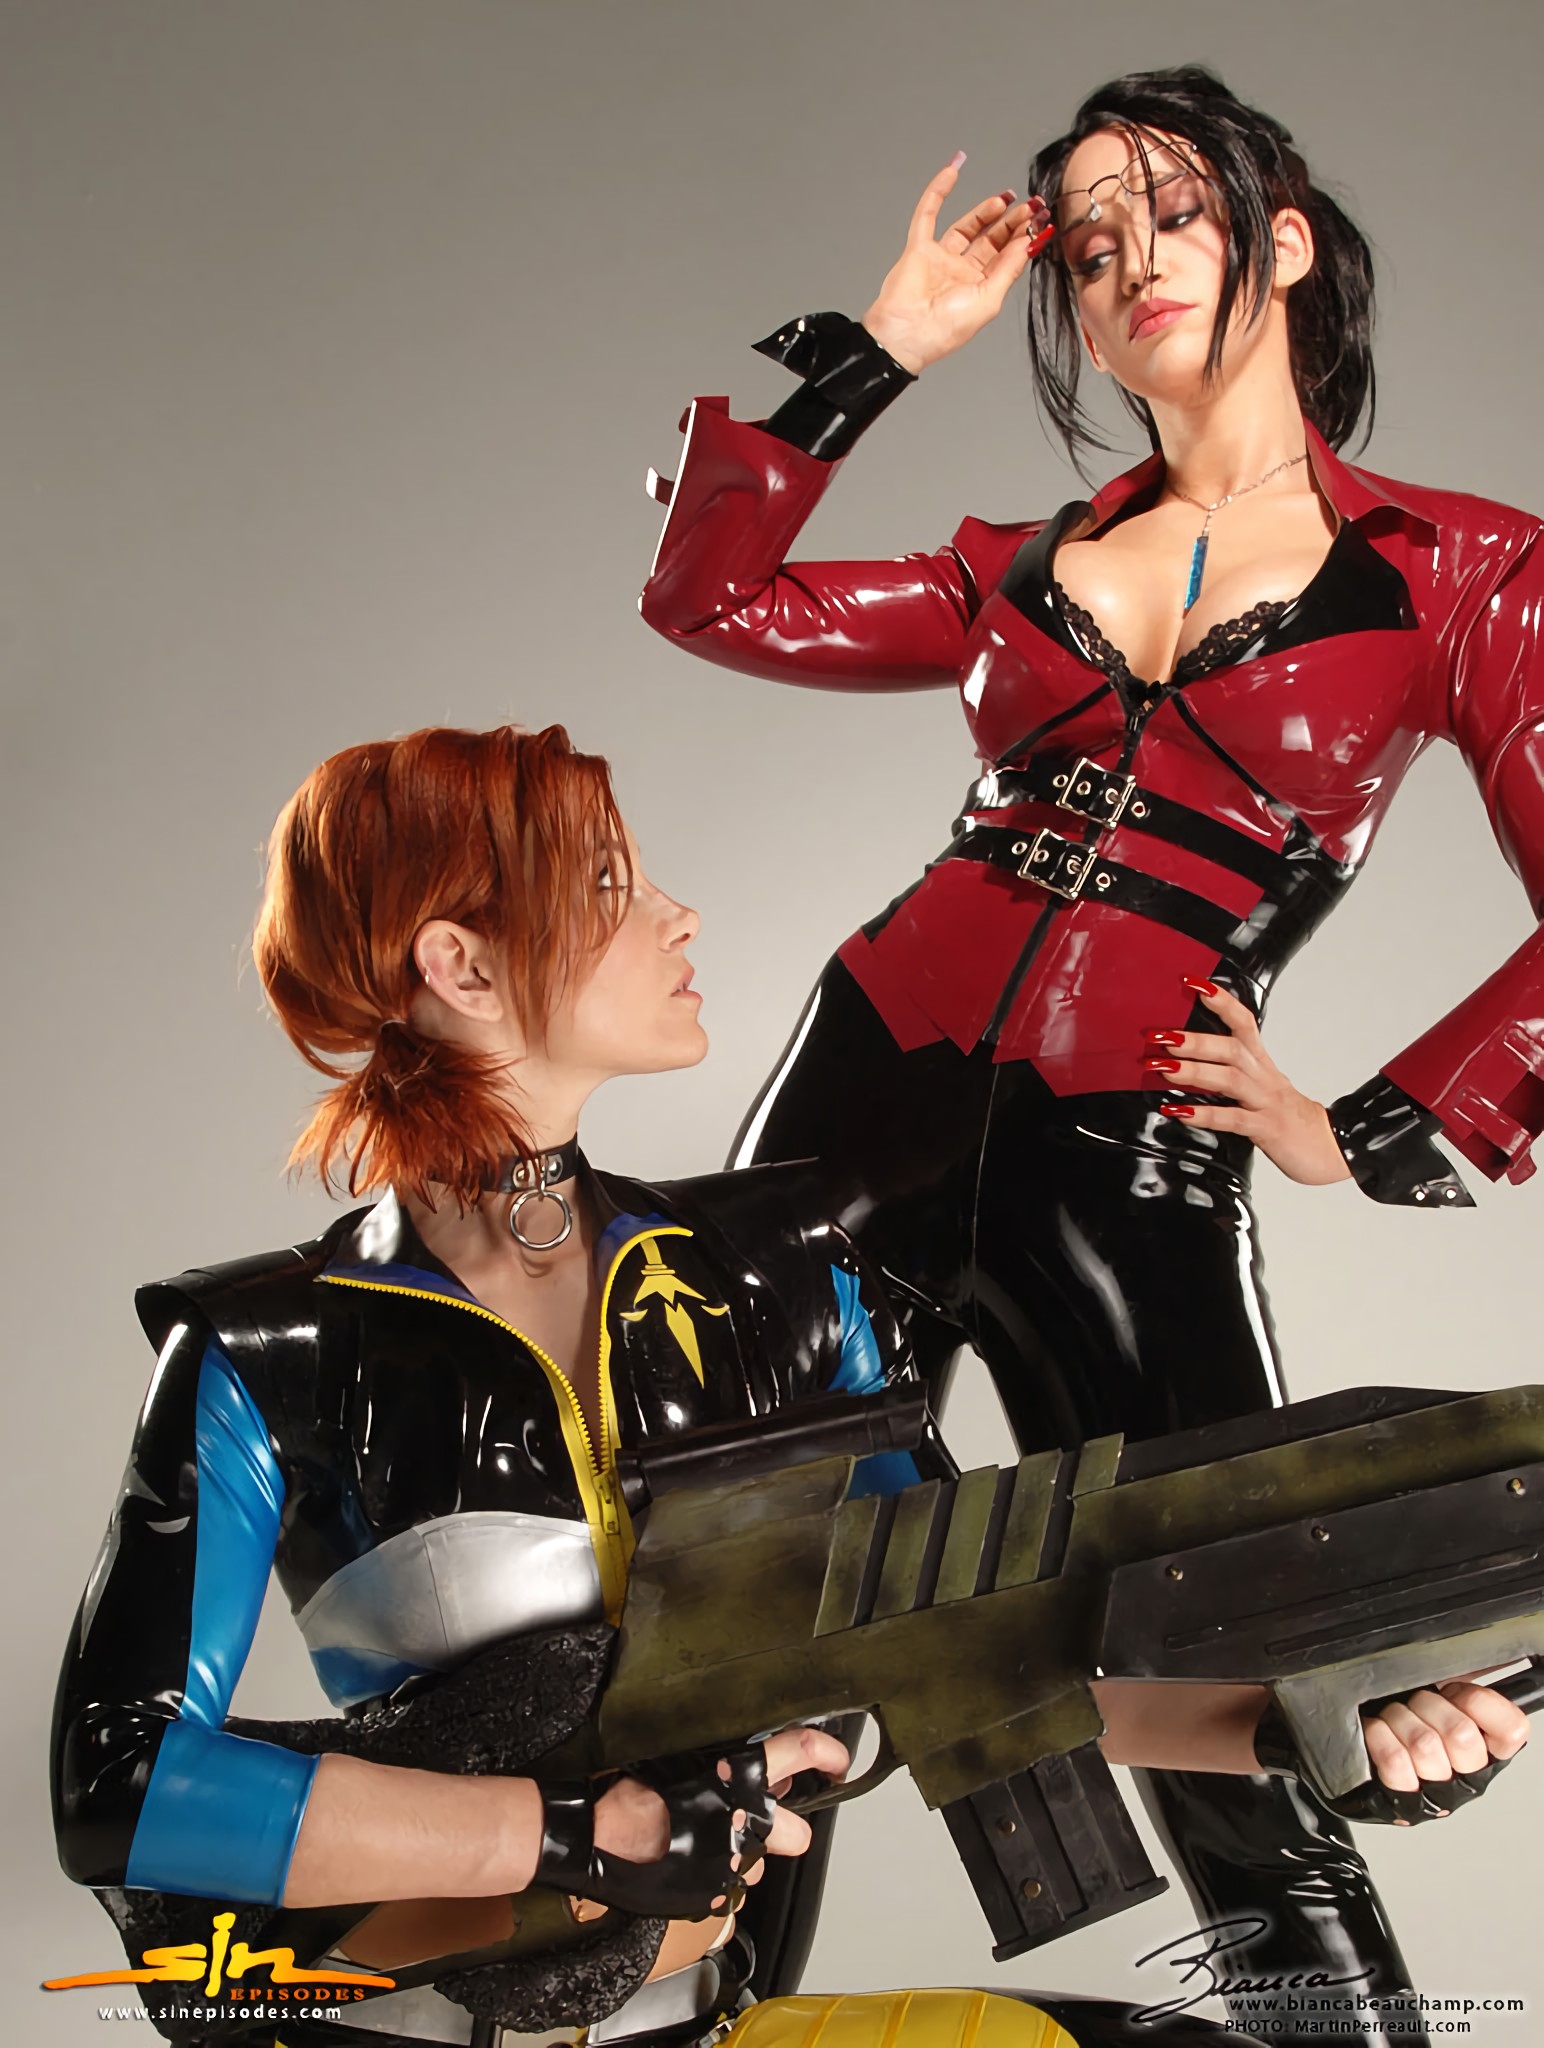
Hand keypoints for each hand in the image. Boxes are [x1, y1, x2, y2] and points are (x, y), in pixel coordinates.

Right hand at [592, 1725, 847, 1875]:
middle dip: (785, 1829)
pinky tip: (690, 1861)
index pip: (803, 1752)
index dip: (828, 1755)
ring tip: (706, 1840)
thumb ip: (726, 1758)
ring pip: (759, 1865)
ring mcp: (731, 1865)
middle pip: (798, 1832)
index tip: (836, 1763)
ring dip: (743, 1854)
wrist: (593, 1837)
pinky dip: (716, 1876)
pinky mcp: (712, 1898)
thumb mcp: (680, 1754)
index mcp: (738, 1774)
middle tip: (762, 1820)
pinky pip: (728, 1888)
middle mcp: (744, 1822)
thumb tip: (763, 1762)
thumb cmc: (627, 1789)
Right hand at [861, 155, 1045, 374]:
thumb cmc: (945, 329)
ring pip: (966, 226)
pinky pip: (928, 213)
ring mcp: (940, 259)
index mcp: (980, 289)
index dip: (1023, 236)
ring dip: (985, 211)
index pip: (1006, 257)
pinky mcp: (919, 248)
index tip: (1039, 219)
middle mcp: (961, 273)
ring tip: (1005, 198)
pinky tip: (952, 171)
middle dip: (1010, 221)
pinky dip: (938, 191)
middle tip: (1029, 205)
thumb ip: (1009, 268)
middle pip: (989, 240)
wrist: (907, 333)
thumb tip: (1028, 241)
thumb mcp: (989, 300)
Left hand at [1144, 976, 1350, 1185]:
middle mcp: (1264, 1076)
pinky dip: (1204, 1114)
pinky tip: (1179, 1111)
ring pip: (1230, 1079)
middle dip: (1193, 1040)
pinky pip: (1233, 1119)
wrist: (1328, 1148)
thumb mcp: (1260, 1087)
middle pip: (1231, 1048)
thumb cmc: (1286, 1116)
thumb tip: (1187, 1060)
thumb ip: (1230, 1072)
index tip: (1192, 983)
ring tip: (1162, 1068)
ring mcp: (1266, 1102)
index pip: (1243, 1021)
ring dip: (1193, 1071)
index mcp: (1261, 1062)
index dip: (1221, 1000)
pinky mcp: (1266, 1129)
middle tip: (1158, 1036)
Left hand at [1362, 1682, 1527, 1819]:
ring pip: (1425, 1745)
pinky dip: (1381, 1736)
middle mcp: (1468, 1774)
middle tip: (1418, 1706)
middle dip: (1430, 1706)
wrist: (1369, 1745)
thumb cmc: (1412, 1717)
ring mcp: (1437, 1791)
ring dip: (1400, 1719)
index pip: (1512, 1729)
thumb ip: (1472, 1673)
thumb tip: (1500, 1650)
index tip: (1457, 1693)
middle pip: (1462, 1734)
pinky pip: (1396, 1763)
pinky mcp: (1402, 1799)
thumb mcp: (1445, 1691)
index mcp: (1487, 1746)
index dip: (1479, 1702)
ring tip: (1396, 1720)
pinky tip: (1380, 1731)